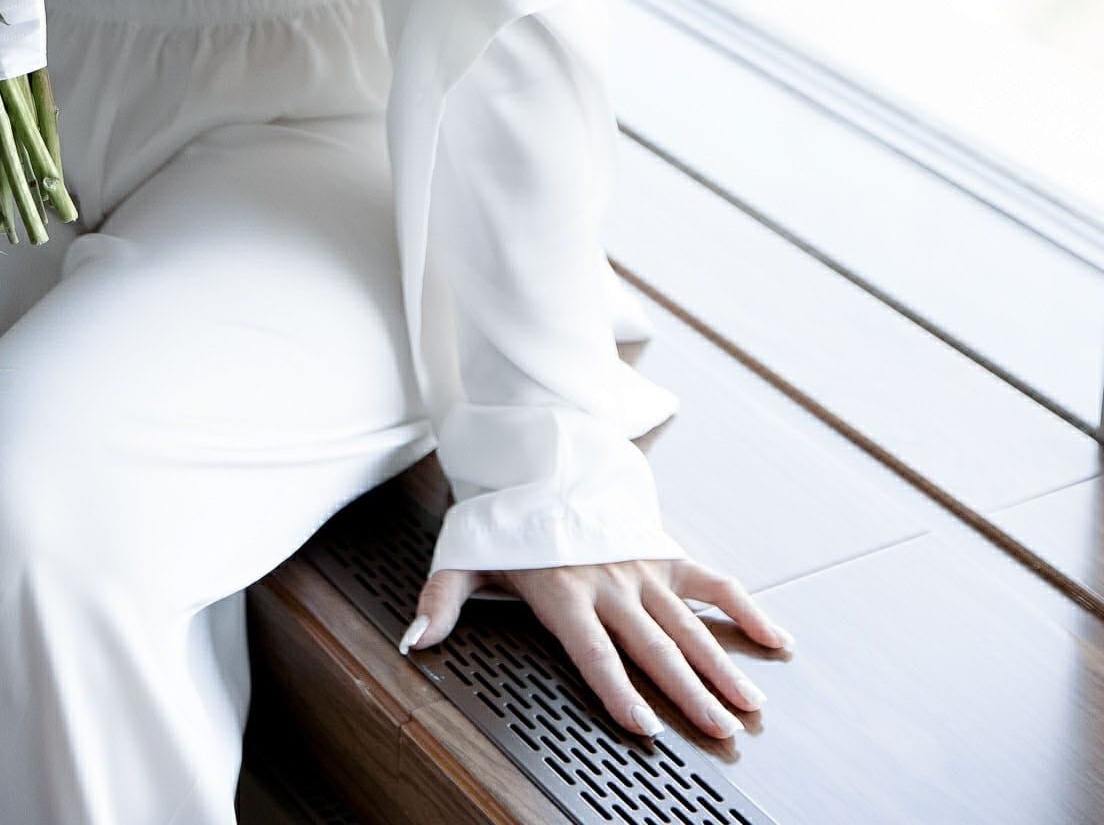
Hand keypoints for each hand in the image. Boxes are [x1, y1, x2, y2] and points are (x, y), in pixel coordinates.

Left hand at [403, 556, 793, 740]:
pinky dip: (745, 608)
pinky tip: (775, 640)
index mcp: (564, 592)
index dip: (618, 691)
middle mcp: (609, 582)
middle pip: (655, 646)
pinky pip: (712, 582)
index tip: (644, 728)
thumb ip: (440, 601)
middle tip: (721, 731)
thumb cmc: (506, 520)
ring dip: (722, 666)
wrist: (541, 458)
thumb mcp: (463, 557)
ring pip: (689, 624)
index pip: (595, 652)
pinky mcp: (664, 553)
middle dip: (689, 692)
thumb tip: (415, 642)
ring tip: (750, 706)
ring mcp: (642, 567)